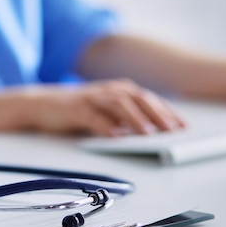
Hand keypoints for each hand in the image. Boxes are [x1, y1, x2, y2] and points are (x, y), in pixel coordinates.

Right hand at [23, 79, 184, 136]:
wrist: (42, 104)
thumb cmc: (79, 110)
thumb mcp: (107, 114)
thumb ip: (127, 120)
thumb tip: (152, 133)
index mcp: (120, 91)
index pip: (149, 100)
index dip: (167, 112)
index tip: (182, 126)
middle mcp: (109, 91)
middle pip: (138, 99)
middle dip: (157, 114)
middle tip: (172, 130)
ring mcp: (93, 98)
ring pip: (119, 105)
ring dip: (135, 118)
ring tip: (148, 132)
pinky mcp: (76, 108)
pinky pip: (93, 116)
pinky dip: (106, 125)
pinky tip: (115, 135)